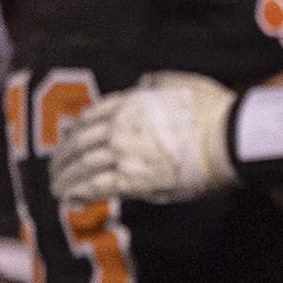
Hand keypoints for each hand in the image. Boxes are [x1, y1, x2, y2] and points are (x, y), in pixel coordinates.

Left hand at [47, 71, 235, 203]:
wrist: (227, 139)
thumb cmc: (214, 112)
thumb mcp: (183, 84)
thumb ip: (160, 84)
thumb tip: (146, 84)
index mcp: (131, 102)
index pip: (92, 116)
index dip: (76, 130)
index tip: (69, 138)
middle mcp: (121, 126)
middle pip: (81, 142)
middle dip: (64, 156)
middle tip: (55, 167)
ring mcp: (125, 153)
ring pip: (83, 166)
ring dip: (66, 177)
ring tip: (57, 187)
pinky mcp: (133, 180)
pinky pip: (96, 186)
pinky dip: (78, 192)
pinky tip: (69, 198)